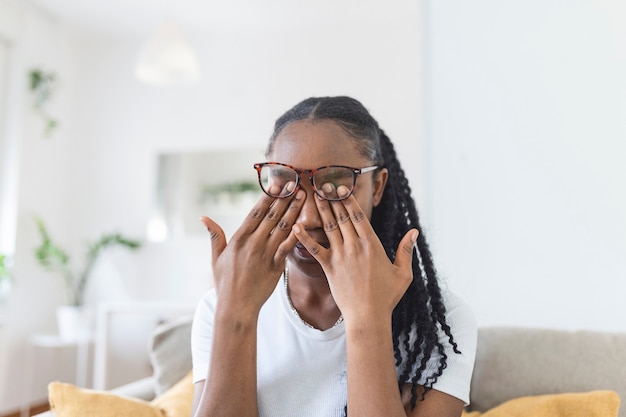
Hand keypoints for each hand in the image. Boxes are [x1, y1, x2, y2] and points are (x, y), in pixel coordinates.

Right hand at [201, 185, 305, 319]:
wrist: (236, 307)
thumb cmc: (224, 283)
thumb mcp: (216, 257)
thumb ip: (215, 235)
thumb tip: (203, 217)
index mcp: (239, 239)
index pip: (256, 212)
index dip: (267, 197)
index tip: (276, 184)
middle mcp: (253, 244)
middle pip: (272, 216)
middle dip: (284, 198)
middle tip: (294, 183)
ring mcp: (266, 255)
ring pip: (283, 227)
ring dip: (294, 210)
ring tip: (302, 196)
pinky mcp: (276, 266)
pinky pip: (288, 247)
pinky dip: (297, 234)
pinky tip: (305, 223)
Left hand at [291, 185, 417, 323]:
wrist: (368, 317)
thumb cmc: (386, 296)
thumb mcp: (403, 273)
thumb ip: (406, 250)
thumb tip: (414, 232)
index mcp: (372, 245)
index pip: (359, 216)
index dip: (349, 200)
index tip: (341, 188)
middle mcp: (355, 246)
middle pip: (342, 217)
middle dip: (333, 199)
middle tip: (324, 184)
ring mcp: (340, 256)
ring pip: (329, 228)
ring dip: (321, 210)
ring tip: (314, 195)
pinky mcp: (329, 268)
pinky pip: (314, 249)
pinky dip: (304, 237)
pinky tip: (296, 226)